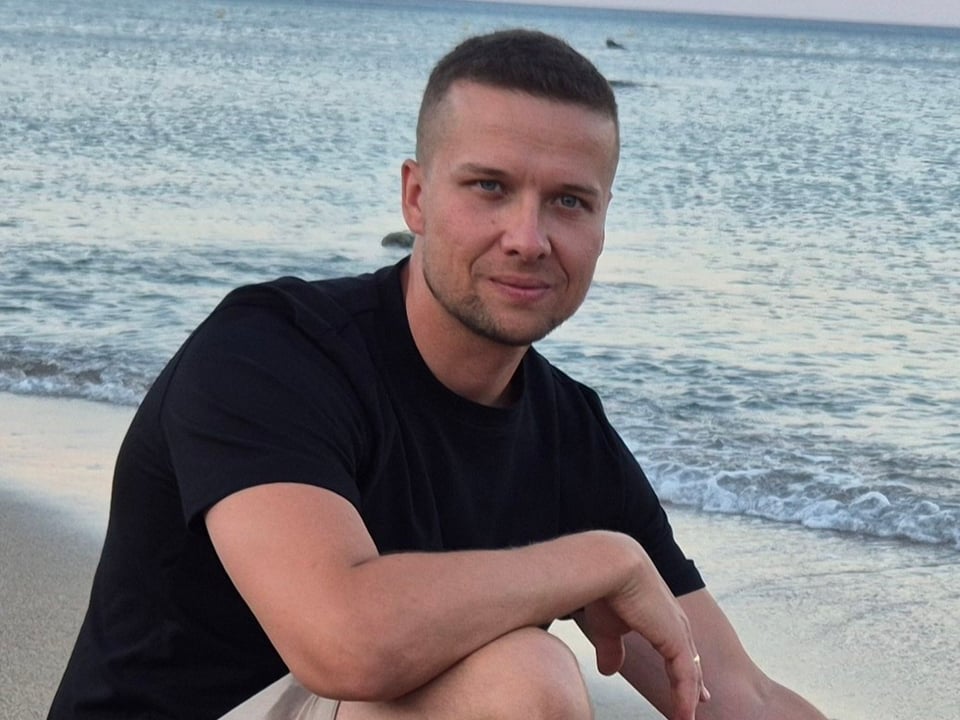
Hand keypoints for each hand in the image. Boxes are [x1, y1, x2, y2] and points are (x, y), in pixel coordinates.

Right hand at [578, 544, 708, 719]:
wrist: (610, 567)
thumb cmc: (606, 590)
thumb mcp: (608, 628)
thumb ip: (611, 650)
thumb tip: (609, 670)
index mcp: (659, 615)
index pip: (677, 647)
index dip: (683, 667)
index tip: (689, 685)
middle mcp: (673, 621)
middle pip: (690, 659)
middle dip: (695, 683)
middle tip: (701, 702)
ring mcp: (678, 630)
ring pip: (690, 670)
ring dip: (690, 696)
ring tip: (688, 718)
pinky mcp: (677, 639)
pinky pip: (686, 675)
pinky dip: (686, 697)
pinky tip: (684, 714)